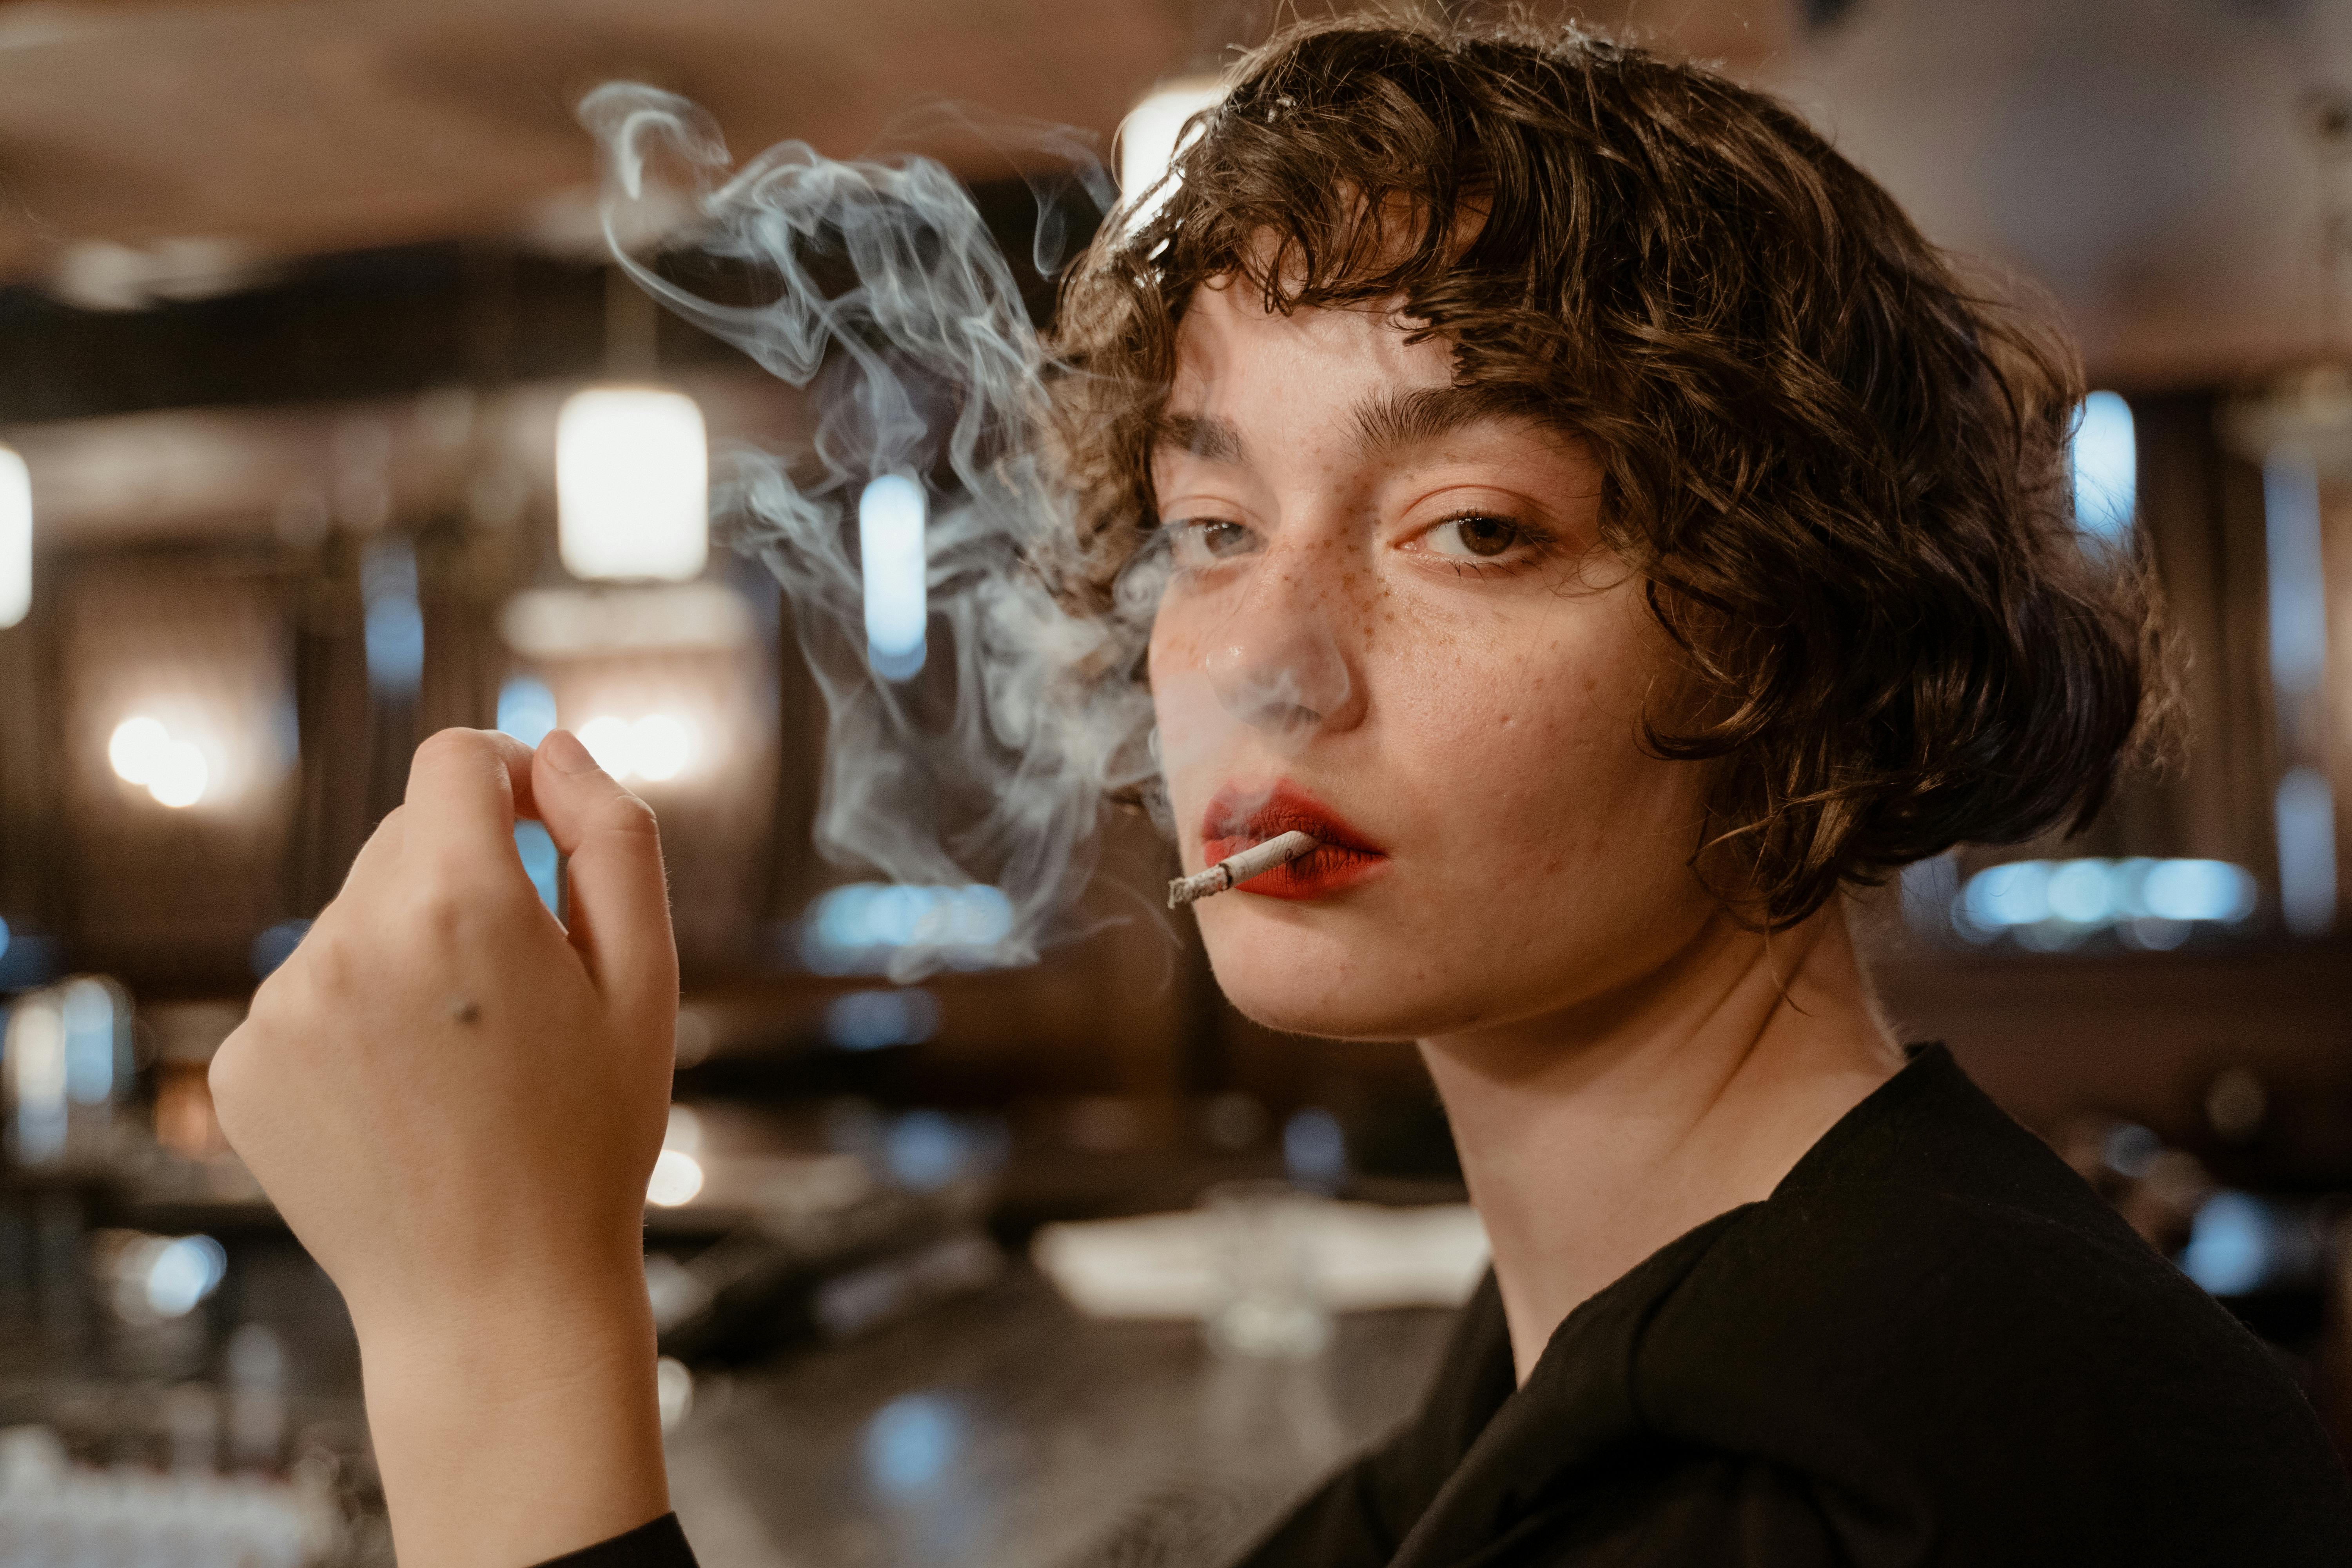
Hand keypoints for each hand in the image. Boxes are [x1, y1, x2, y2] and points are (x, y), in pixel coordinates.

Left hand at [211, 728, 678, 1563]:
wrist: (495, 1300)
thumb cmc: (590, 1139)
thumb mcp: (648, 979)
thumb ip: (612, 837)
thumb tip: (556, 749)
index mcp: (459, 902)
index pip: (456, 759)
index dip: (510, 776)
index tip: (538, 829)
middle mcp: (350, 940)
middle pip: (404, 837)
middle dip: (465, 878)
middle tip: (522, 990)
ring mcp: (282, 1008)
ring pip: (355, 917)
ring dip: (409, 952)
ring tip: (464, 1059)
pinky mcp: (243, 1066)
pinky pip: (309, 993)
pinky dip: (357, 1020)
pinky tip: (404, 1097)